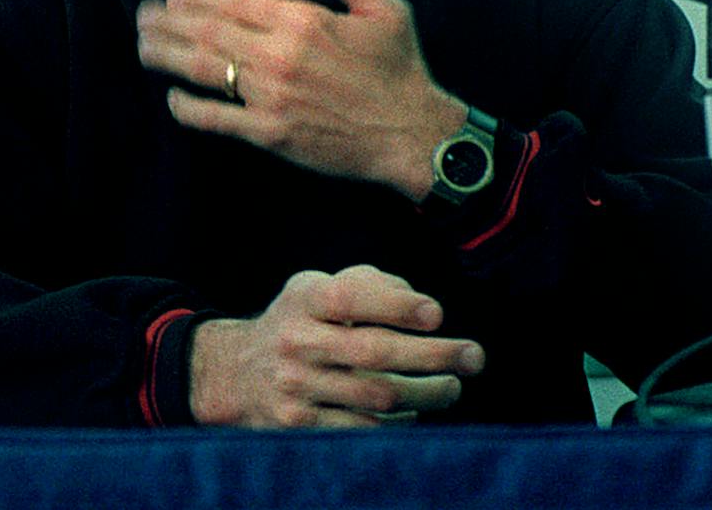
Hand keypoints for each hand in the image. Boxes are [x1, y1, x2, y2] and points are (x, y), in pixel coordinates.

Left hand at [135, 0, 464, 198]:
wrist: (416, 135)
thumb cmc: (400, 72)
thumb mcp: (385, 10)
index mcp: (304, 20)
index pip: (233, 0)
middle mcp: (282, 54)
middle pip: (208, 30)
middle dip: (168, 21)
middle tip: (142, 16)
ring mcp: (273, 95)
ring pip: (203, 68)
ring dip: (166, 55)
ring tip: (143, 46)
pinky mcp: (272, 133)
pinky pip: (216, 118)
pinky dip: (189, 107)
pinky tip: (172, 97)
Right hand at [190, 265, 484, 426]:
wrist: (238, 372)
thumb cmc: (301, 323)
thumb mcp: (317, 288)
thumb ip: (368, 284)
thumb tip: (420, 305)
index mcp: (302, 300)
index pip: (350, 299)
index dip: (396, 306)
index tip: (437, 315)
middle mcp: (294, 341)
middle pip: (374, 352)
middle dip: (434, 356)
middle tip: (474, 356)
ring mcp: (295, 386)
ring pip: (377, 396)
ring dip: (429, 393)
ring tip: (452, 386)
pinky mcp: (300, 423)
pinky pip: (364, 428)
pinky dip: (399, 422)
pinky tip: (413, 411)